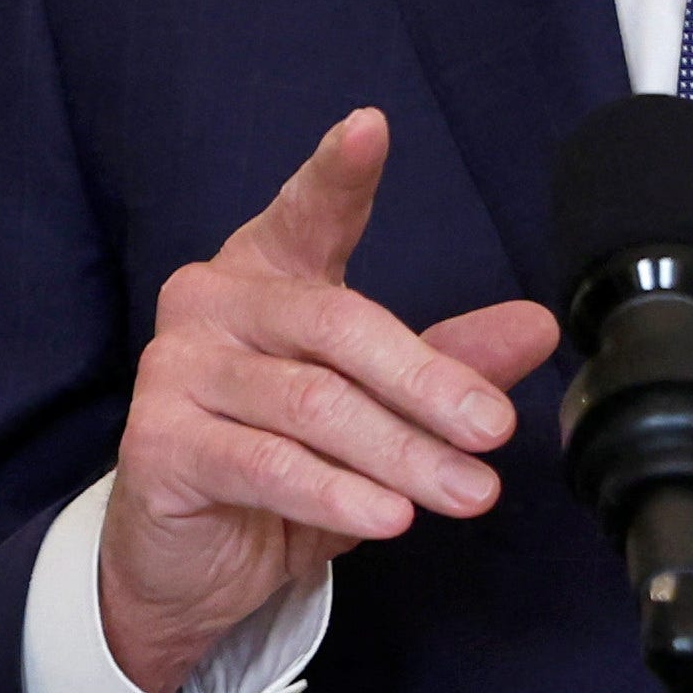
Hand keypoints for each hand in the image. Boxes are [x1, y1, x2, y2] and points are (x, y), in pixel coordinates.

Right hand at [102, 109, 559, 692]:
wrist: (193, 562)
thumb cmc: (284, 470)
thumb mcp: (378, 413)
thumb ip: (447, 365)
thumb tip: (535, 328)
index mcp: (266, 273)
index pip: (307, 213)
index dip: (337, 175)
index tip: (369, 130)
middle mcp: (212, 303)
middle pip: (336, 325)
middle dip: (427, 382)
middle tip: (494, 428)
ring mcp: (175, 369)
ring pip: (310, 404)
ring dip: (401, 453)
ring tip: (465, 491)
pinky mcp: (157, 443)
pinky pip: (264, 464)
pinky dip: (335, 493)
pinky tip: (389, 515)